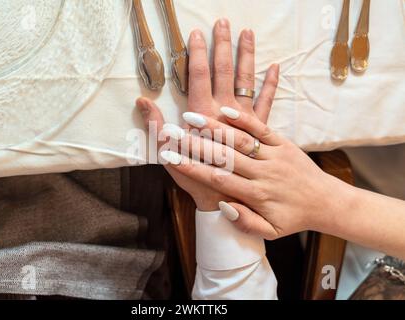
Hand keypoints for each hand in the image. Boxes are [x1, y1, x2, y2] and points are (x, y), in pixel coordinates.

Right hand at [136, 19, 278, 210]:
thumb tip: (143, 101)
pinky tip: (276, 66)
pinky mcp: (262, 130)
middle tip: (222, 22)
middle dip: (222, 46)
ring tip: (247, 32)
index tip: (194, 34)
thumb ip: (156, 129)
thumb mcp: (171, 158)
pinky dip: (271, 84)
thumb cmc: (200, 182)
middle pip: (224, 72)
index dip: (195, 54)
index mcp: (204, 117)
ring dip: (247, 56)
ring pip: (248, 81)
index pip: (199, 77)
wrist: (234, 201)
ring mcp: (247, 121)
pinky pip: (269, 103)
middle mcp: (226, 114)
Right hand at [159, 107, 344, 239]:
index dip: (192, 168)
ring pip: (239, 139)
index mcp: (256, 195)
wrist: (326, 202)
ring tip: (191, 117)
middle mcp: (263, 173)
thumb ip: (246, 223)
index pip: (217, 179)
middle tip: (171, 133)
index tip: (170, 158)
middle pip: (224, 156)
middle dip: (195, 144)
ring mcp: (273, 155)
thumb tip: (224, 206)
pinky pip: (261, 128)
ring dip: (214, 127)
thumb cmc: (294, 218)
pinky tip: (224, 109)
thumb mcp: (271, 232)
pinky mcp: (283, 142)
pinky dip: (243, 118)